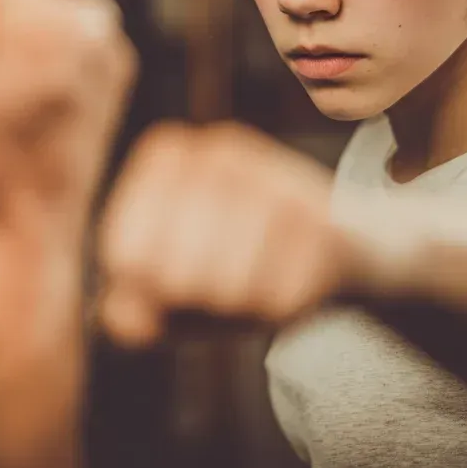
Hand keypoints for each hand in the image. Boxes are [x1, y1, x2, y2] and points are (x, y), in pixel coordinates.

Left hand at [98, 122, 371, 346]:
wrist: (343, 249)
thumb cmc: (235, 267)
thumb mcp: (172, 289)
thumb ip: (132, 309)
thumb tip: (123, 316)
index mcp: (168, 153)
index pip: (126, 252)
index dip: (147, 290)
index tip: (172, 284)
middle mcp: (218, 150)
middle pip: (174, 275)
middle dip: (196, 303)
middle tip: (221, 293)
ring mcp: (274, 176)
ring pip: (226, 290)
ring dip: (240, 310)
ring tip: (258, 284)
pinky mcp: (323, 220)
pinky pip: (278, 300)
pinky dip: (281, 312)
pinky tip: (294, 283)